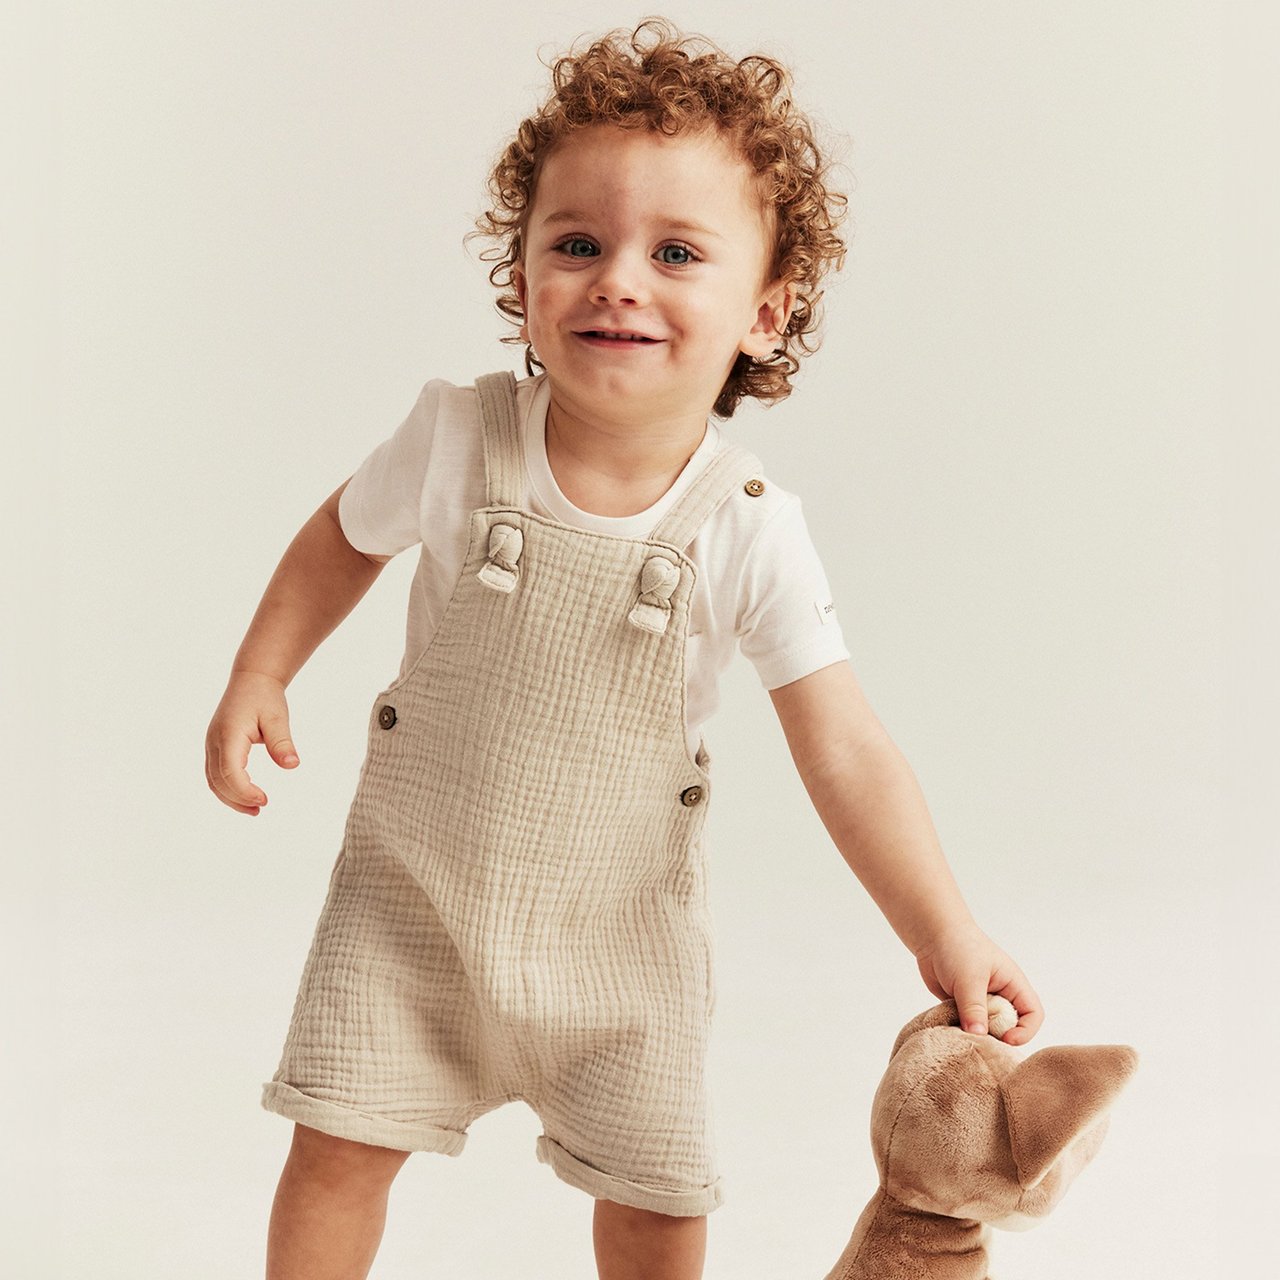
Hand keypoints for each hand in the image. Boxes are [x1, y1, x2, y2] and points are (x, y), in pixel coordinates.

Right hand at [204, 670, 299, 814]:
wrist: (251, 679)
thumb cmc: (265, 697)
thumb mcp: (277, 718)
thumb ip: (282, 742)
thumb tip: (292, 765)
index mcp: (228, 734)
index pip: (229, 771)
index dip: (244, 791)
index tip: (264, 801)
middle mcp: (214, 741)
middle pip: (217, 780)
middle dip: (238, 799)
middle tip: (262, 809)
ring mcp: (212, 744)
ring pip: (213, 780)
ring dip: (231, 798)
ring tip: (256, 809)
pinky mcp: (216, 747)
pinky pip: (216, 774)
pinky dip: (228, 789)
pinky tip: (246, 795)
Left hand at [912, 922, 1043, 1045]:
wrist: (932, 934)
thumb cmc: (958, 946)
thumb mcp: (970, 978)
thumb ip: (974, 1007)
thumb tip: (978, 1036)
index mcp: (1013, 985)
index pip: (1033, 1014)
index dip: (1025, 1031)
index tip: (1006, 1039)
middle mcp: (1000, 995)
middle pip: (1009, 1027)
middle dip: (997, 1036)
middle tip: (979, 1039)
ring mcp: (981, 1002)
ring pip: (986, 1029)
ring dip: (976, 1034)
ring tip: (961, 1033)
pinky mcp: (963, 1006)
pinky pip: (967, 1026)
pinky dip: (960, 1030)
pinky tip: (949, 1028)